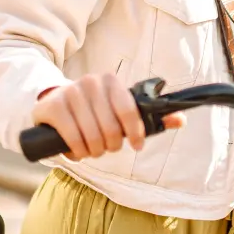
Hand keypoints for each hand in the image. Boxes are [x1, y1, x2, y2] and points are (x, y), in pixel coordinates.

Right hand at [32, 74, 185, 160]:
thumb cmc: (94, 112)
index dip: (135, 132)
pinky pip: (72, 137)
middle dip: (112, 145)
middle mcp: (90, 82)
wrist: (54, 103)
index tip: (136, 146)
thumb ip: (149, 117)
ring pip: (92, 135)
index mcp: (111, 81)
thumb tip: (181, 120)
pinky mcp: (52, 106)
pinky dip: (77, 150)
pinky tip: (78, 151)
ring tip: (93, 150)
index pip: (129, 110)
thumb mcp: (120, 112)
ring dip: (94, 151)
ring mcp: (70, 93)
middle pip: (111, 128)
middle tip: (107, 148)